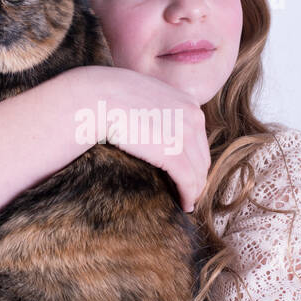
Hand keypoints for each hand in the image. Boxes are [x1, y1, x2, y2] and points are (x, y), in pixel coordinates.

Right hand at [67, 65, 210, 211]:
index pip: (199, 140)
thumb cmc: (111, 96)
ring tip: (186, 202)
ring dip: (193, 191)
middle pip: (201, 157)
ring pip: (198, 172)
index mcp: (188, 103)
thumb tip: (153, 121)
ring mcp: (184, 135)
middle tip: (189, 193)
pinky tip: (183, 205)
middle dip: (197, 177)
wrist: (98, 98)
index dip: (195, 161)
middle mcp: (193, 117)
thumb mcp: (145, 95)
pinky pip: (187, 181)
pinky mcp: (172, 153)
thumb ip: (158, 108)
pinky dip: (187, 196)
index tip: (189, 175)